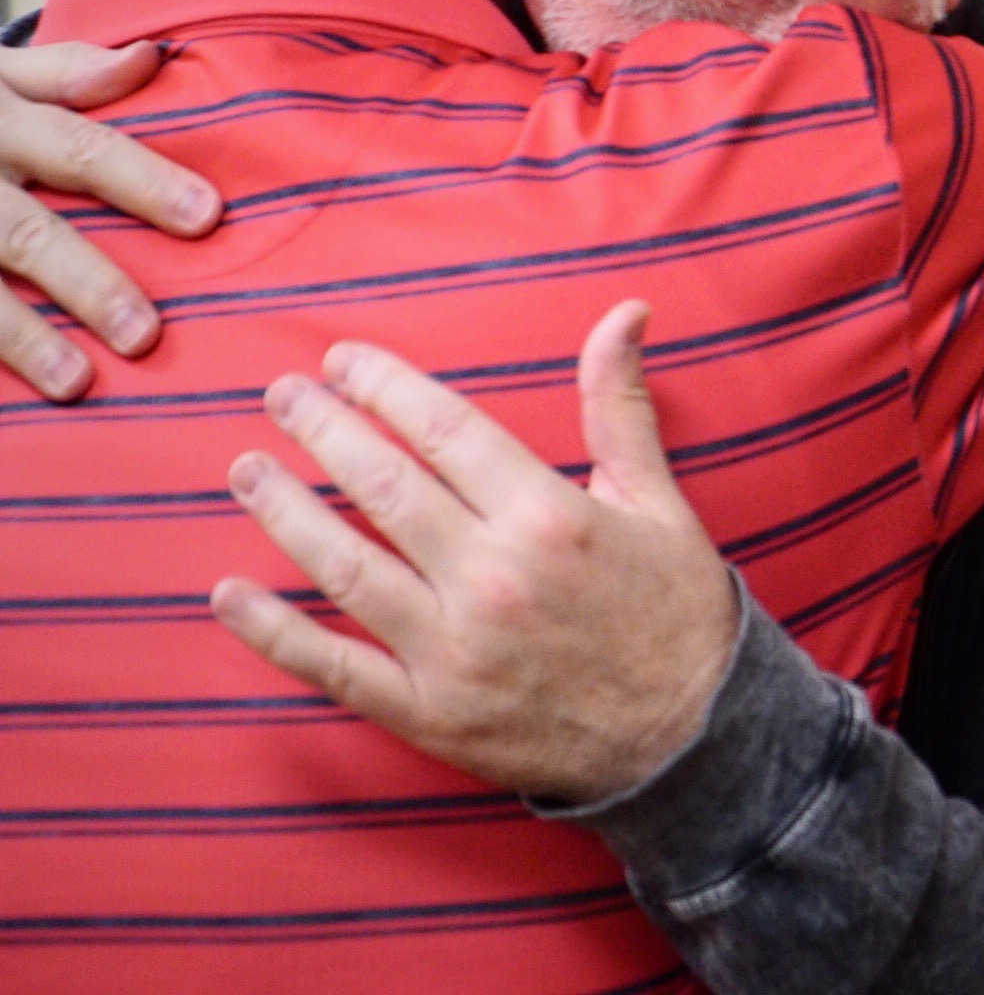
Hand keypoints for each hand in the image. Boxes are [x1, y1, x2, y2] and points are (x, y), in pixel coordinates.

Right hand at [0, 40, 220, 400]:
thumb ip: (69, 72)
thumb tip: (154, 58)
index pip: (82, 149)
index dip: (143, 181)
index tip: (208, 216)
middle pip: (27, 233)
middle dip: (86, 282)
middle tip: (146, 333)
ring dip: (22, 337)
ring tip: (77, 382)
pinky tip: (5, 404)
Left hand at [210, 301, 742, 804]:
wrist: (693, 736)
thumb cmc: (674, 609)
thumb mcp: (658, 498)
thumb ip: (620, 404)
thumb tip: (626, 310)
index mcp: (549, 517)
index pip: (443, 430)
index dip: (384, 387)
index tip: (342, 361)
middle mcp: (493, 578)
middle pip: (383, 485)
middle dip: (321, 429)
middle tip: (280, 395)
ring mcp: (454, 650)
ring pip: (345, 566)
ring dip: (284, 512)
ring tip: (245, 470)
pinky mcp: (430, 713)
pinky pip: (333, 667)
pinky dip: (272, 632)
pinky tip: (228, 594)